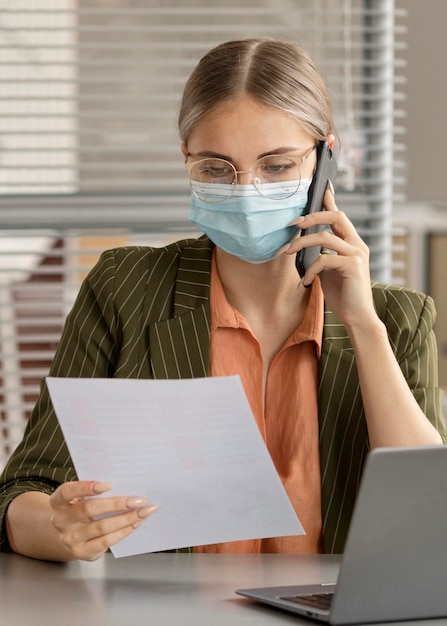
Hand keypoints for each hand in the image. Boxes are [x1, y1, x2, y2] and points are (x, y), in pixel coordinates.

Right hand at [49, 481, 157, 560]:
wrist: (68, 535)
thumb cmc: (79, 509)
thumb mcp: (79, 498)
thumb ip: (94, 491)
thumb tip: (125, 483)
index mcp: (59, 501)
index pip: (67, 491)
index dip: (85, 487)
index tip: (108, 485)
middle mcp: (60, 520)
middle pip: (90, 509)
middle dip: (118, 504)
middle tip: (138, 500)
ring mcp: (70, 538)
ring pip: (101, 527)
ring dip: (126, 518)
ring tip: (143, 511)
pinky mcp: (81, 552)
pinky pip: (106, 541)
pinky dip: (124, 531)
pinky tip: (135, 524)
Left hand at [285, 188, 376, 330]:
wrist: (358, 319)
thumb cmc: (343, 296)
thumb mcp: (330, 272)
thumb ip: (323, 256)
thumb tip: (304, 246)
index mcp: (353, 244)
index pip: (340, 216)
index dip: (330, 200)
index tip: (321, 186)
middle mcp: (358, 245)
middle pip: (336, 216)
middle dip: (311, 216)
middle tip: (293, 224)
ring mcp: (357, 255)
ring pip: (324, 237)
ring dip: (301, 244)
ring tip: (287, 253)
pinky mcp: (353, 267)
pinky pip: (323, 260)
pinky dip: (310, 270)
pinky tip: (306, 282)